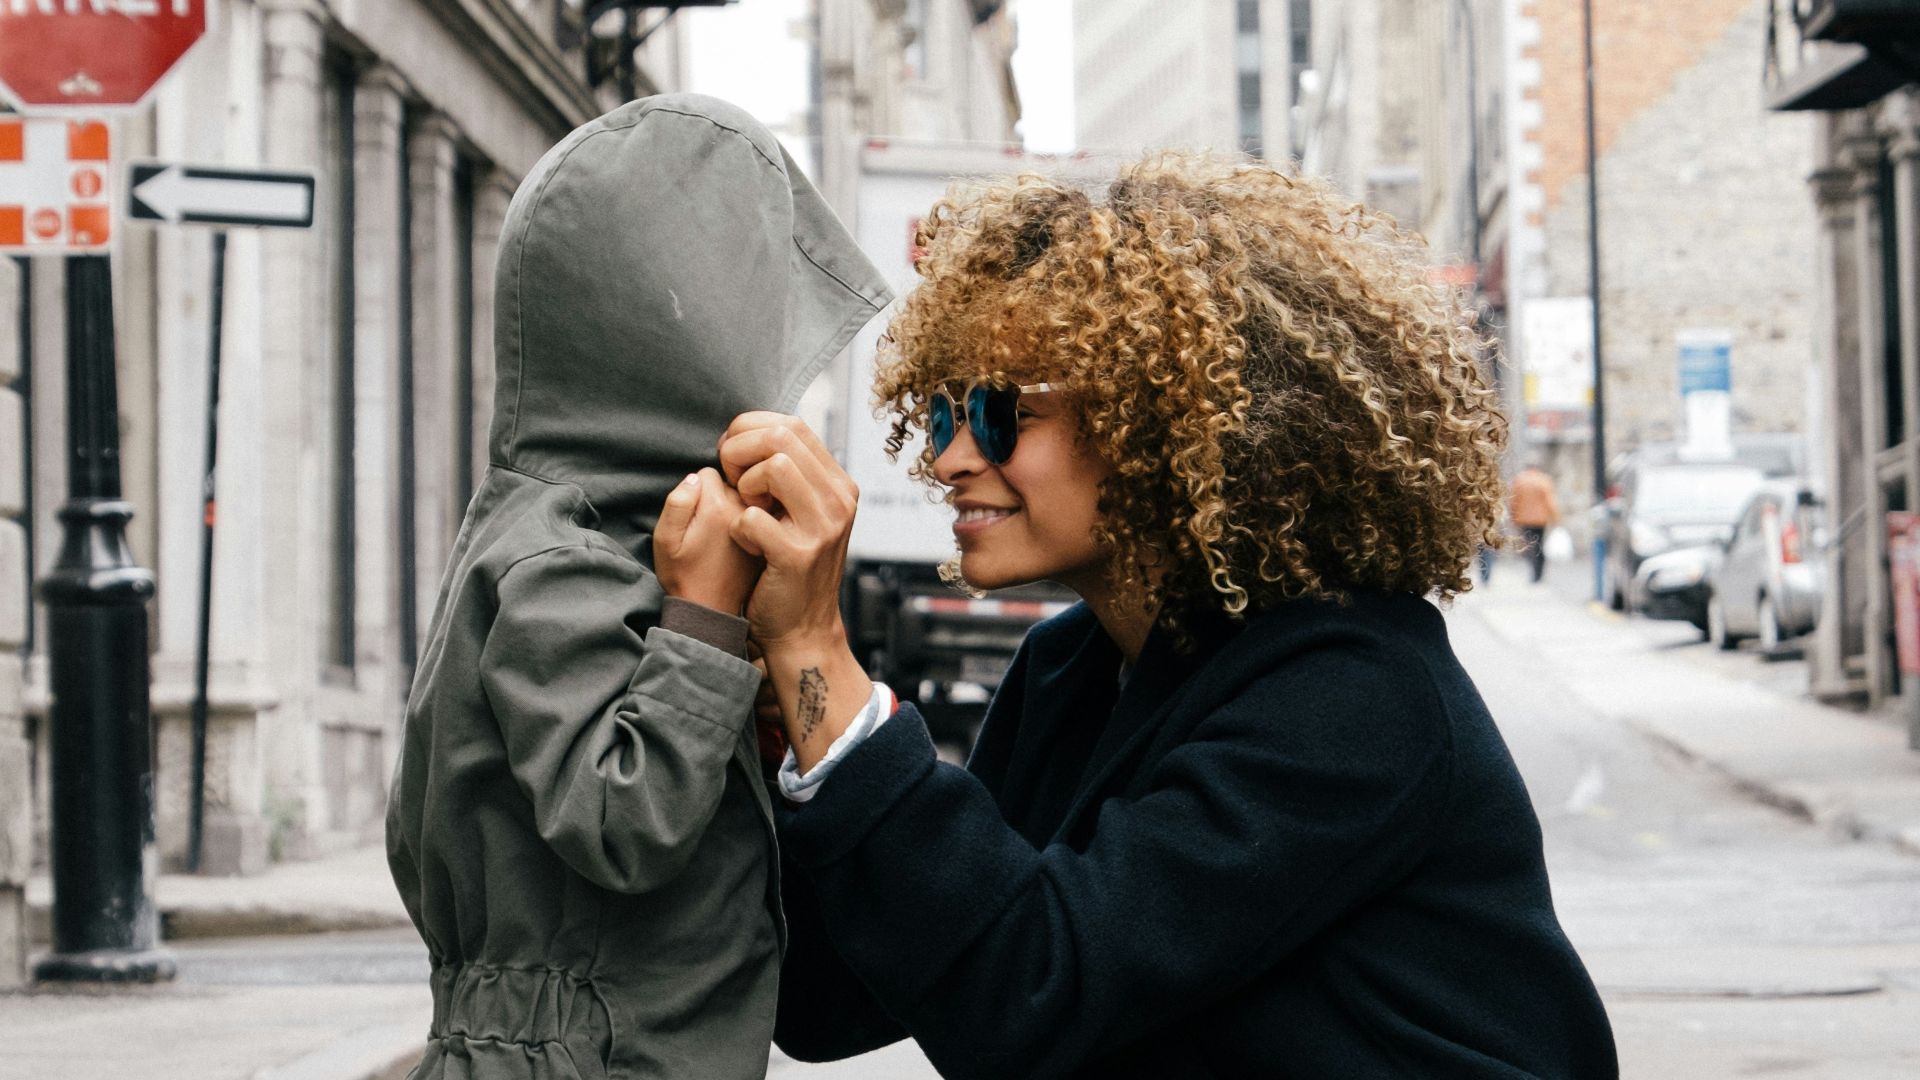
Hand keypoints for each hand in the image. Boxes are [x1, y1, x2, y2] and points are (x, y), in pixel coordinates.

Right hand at [653, 467, 761, 614]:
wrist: (712, 611)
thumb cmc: (683, 575)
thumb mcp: (665, 540)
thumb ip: (677, 502)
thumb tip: (696, 477)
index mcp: (717, 505)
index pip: (708, 472)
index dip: (696, 491)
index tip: (694, 517)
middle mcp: (744, 508)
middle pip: (731, 480)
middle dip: (717, 495)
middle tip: (708, 527)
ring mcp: (762, 520)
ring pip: (747, 495)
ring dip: (736, 507)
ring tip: (723, 536)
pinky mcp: (772, 534)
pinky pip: (761, 512)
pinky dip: (752, 520)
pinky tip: (741, 541)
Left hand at [719, 413, 872, 770]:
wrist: (802, 629)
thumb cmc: (788, 566)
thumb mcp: (801, 513)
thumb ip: (789, 474)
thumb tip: (752, 432)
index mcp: (839, 484)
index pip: (792, 424)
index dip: (750, 431)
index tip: (734, 459)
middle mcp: (839, 500)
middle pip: (781, 436)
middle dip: (740, 451)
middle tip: (732, 483)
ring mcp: (823, 527)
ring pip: (773, 466)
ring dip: (743, 486)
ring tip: (745, 510)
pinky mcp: (799, 555)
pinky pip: (752, 517)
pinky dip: (738, 528)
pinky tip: (748, 544)